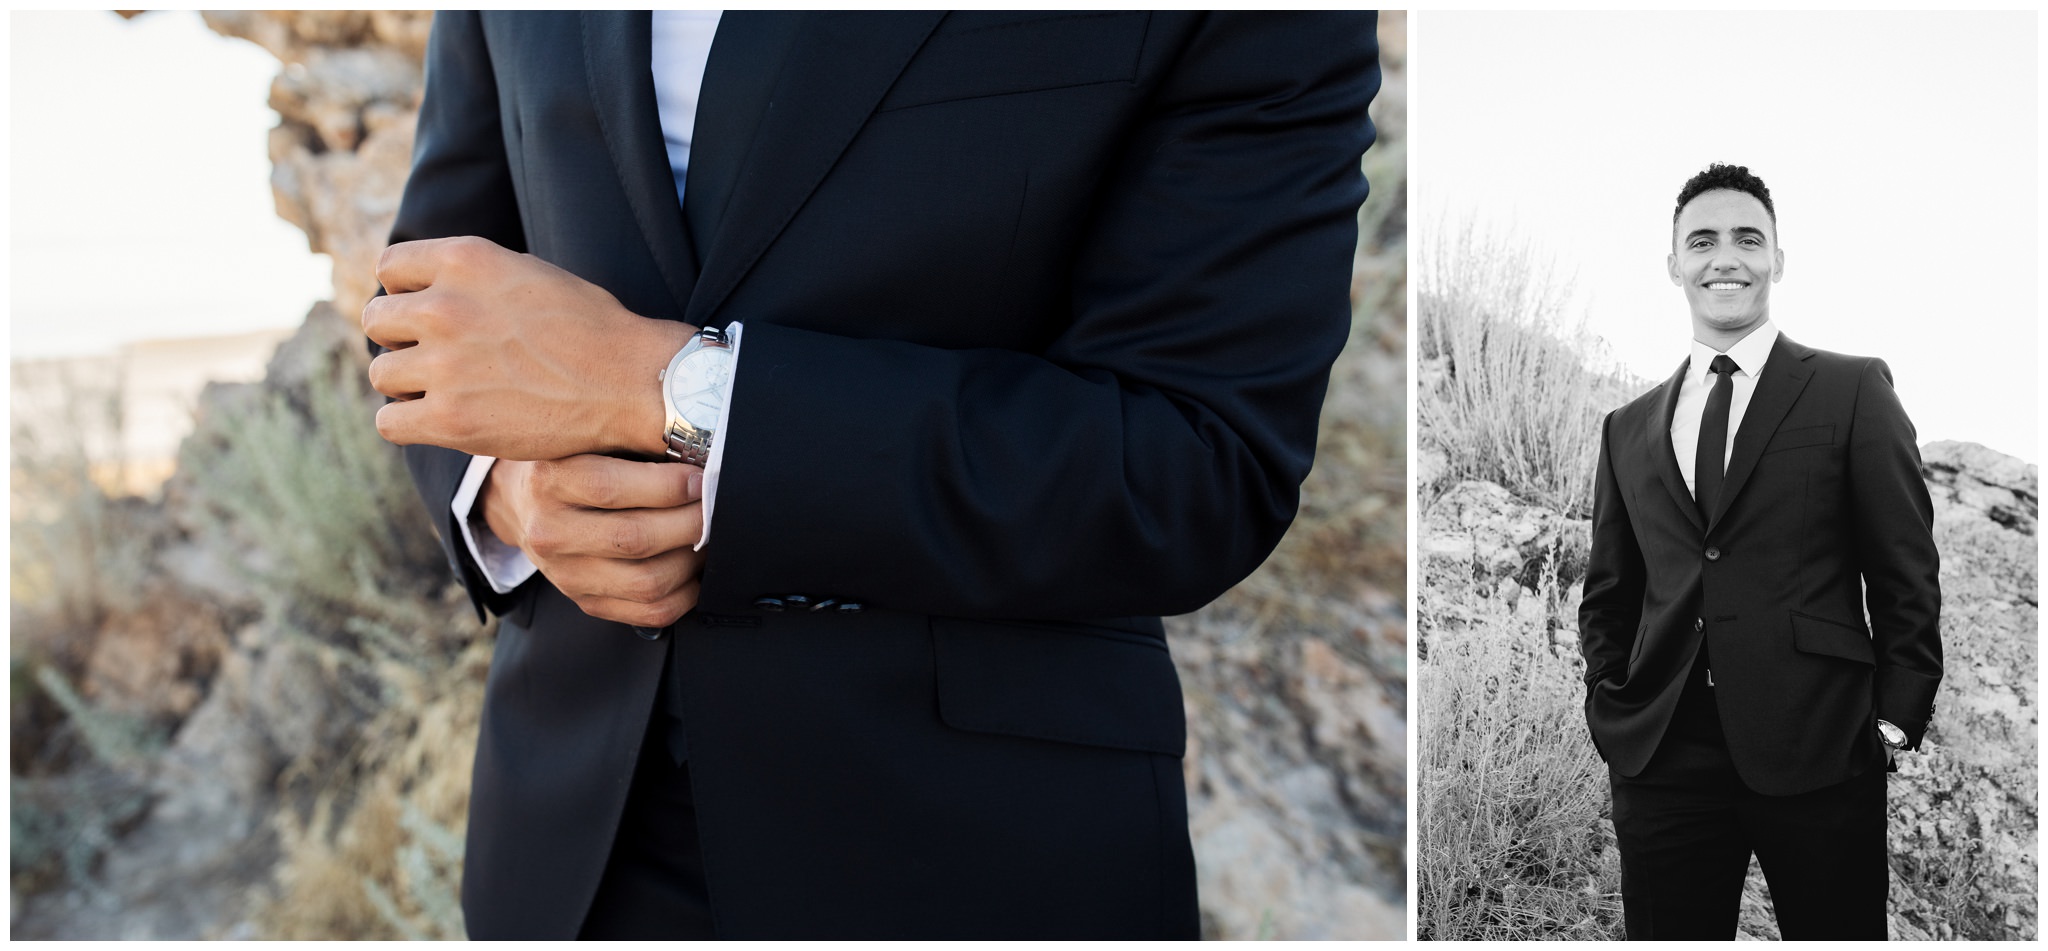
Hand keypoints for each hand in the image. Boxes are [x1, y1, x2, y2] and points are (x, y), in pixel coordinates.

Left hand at [364, 236, 693, 459]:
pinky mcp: (451, 419)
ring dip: (407, 385)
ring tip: (447, 391)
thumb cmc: (592, 328)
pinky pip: (390, 423)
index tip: (428, 317)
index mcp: (464, 260)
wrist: (631, 383)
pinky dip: (409, 424)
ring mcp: (444, 364)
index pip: (390, 269)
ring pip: (381, 374)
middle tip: (439, 359)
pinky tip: (440, 421)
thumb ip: (473, 276)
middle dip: (403, 340)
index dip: (406, 294)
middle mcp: (444, 306)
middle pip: (377, 321)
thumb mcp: (528, 272)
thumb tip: (430, 288)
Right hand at [482, 454, 706, 627]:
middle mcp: (551, 532)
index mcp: (549, 481)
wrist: (521, 503)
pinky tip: (693, 569)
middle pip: (635, 539)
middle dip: (691, 522)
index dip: (668, 486)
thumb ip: (632, 440)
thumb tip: (699, 449)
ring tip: (706, 535)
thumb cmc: (569, 462)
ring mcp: (566, 574)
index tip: (701, 477)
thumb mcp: (585, 437)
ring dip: (692, 559)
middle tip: (714, 506)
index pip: (611, 488)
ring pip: (648, 582)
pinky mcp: (585, 602)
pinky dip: (685, 593)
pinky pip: (650, 613)